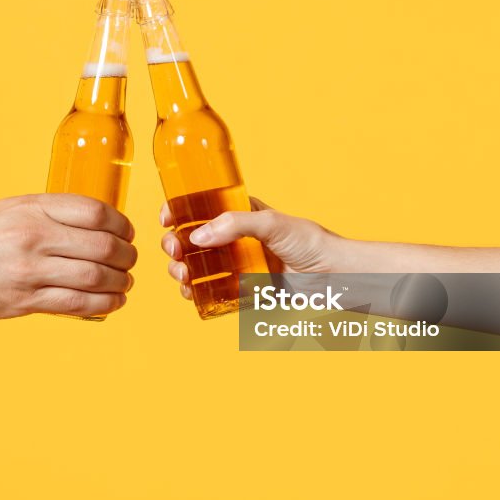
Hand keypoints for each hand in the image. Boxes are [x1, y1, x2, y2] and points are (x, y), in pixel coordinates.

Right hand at [0, 194, 137, 318]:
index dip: (121, 225)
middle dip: (127, 257)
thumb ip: (50, 215)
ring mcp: (28, 270)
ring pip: (95, 278)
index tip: (127, 234)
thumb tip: (95, 226)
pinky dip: (103, 304)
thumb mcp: (10, 209)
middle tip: (131, 262)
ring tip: (125, 284)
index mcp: (32, 208)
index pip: (95, 212)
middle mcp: (33, 236)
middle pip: (102, 247)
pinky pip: (76, 304)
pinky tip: (112, 302)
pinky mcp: (23, 301)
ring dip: (120, 283)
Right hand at [159, 197, 338, 299]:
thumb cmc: (310, 242)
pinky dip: (194, 292)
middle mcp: (234, 239)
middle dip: (174, 244)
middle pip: (191, 239)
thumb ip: (235, 224)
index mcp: (240, 215)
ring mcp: (236, 266)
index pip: (202, 208)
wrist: (333, 277)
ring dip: (180, 269)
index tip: (166, 217)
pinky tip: (190, 291)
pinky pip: (211, 291)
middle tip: (175, 252)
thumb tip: (197, 237)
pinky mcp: (241, 291)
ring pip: (196, 266)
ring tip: (182, 273)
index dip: (180, 210)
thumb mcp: (272, 222)